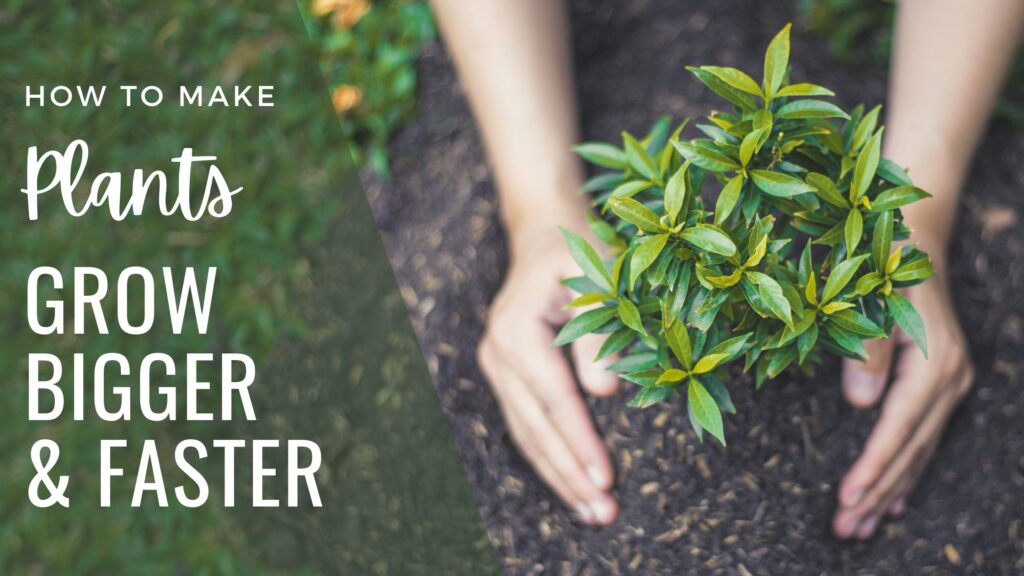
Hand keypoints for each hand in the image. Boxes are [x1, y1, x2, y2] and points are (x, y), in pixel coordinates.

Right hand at [477, 217, 619, 524]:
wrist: (544, 233)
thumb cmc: (581, 250)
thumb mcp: (600, 276)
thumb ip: (600, 333)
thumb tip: (605, 391)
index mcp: (518, 331)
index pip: (554, 399)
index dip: (580, 442)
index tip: (605, 478)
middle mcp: (498, 353)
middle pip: (535, 427)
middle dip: (570, 473)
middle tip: (603, 512)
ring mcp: (497, 366)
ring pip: (526, 433)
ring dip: (558, 475)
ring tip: (591, 513)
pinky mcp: (506, 374)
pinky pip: (525, 424)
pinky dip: (548, 457)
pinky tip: (570, 484)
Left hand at [833, 266, 972, 538]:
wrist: (915, 242)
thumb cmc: (885, 264)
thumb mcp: (873, 295)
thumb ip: (868, 347)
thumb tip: (860, 404)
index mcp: (933, 362)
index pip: (898, 428)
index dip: (872, 466)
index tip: (847, 498)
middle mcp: (949, 380)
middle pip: (910, 450)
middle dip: (876, 493)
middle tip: (844, 530)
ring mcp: (950, 385)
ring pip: (918, 452)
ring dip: (888, 493)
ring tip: (858, 529)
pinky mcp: (942, 386)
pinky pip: (923, 441)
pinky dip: (906, 474)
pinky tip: (892, 505)